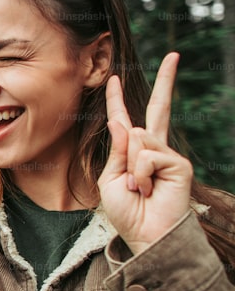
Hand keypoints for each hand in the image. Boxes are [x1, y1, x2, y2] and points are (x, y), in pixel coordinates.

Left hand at [98, 52, 192, 254]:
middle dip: (166, 80)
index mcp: (132, 152)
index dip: (118, 100)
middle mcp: (153, 148)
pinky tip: (148, 189)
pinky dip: (140, 174)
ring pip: (137, 139)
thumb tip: (123, 122)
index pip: (124, 120)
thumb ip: (117, 151)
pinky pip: (147, 154)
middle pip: (158, 108)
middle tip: (174, 54)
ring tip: (138, 189)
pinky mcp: (179, 163)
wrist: (146, 236)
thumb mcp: (111, 180)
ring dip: (131, 168)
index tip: (115, 78)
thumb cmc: (128, 212)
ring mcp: (168, 154)